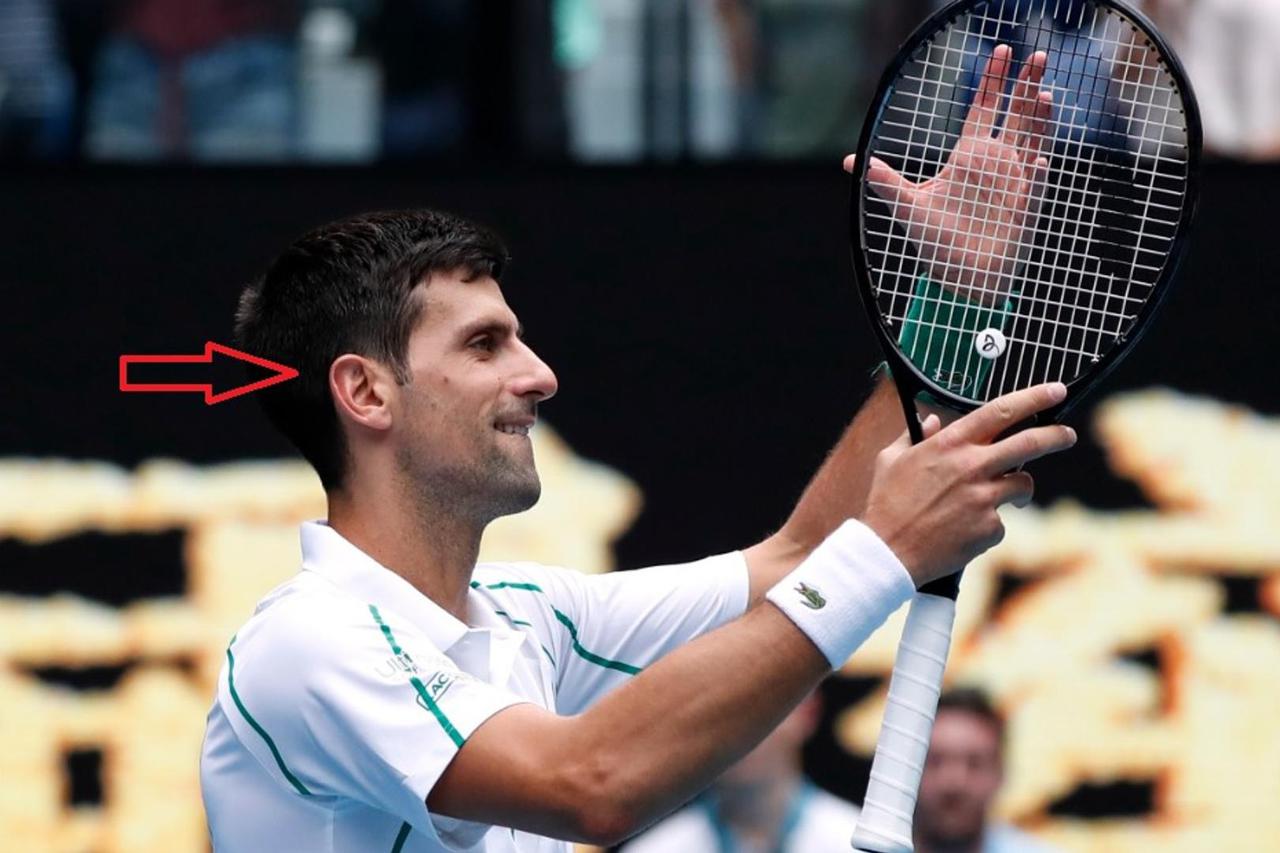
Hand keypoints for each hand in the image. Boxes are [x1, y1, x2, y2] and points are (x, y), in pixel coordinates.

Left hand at [844, 45, 1053, 302]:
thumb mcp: (907, 207)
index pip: (984, 110)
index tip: (1001, 50)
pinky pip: (1034, 189)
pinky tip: (1040, 161)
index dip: (993, 81)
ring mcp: (1014, 184)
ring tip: (1042, 93)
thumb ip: (884, 181)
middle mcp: (995, 164)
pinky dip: (1038, 176)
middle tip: (1039, 54)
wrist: (958, 278)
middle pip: (1016, 117)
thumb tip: (851, 161)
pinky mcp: (1024, 209)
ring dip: (1039, 121)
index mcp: (968, 156)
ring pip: (1032, 143)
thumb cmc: (935, 241)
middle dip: (1025, 85)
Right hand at [861, 383, 1075, 585]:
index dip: (1034, 398)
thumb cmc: (886, 504)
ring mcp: (983, 498)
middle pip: (1030, 443)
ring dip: (1018, 489)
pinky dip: (988, 524)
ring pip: (1022, 484)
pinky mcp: (989, 528)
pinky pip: (1000, 521)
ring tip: (1005, 497)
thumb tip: (930, 420)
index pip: (1000, 411)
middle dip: (1056, 435)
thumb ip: (915, 436)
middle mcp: (971, 467)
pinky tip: (965, 530)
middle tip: (1067, 435)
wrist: (888, 552)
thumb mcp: (891, 460)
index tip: (1056, 391)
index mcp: (949, 444)